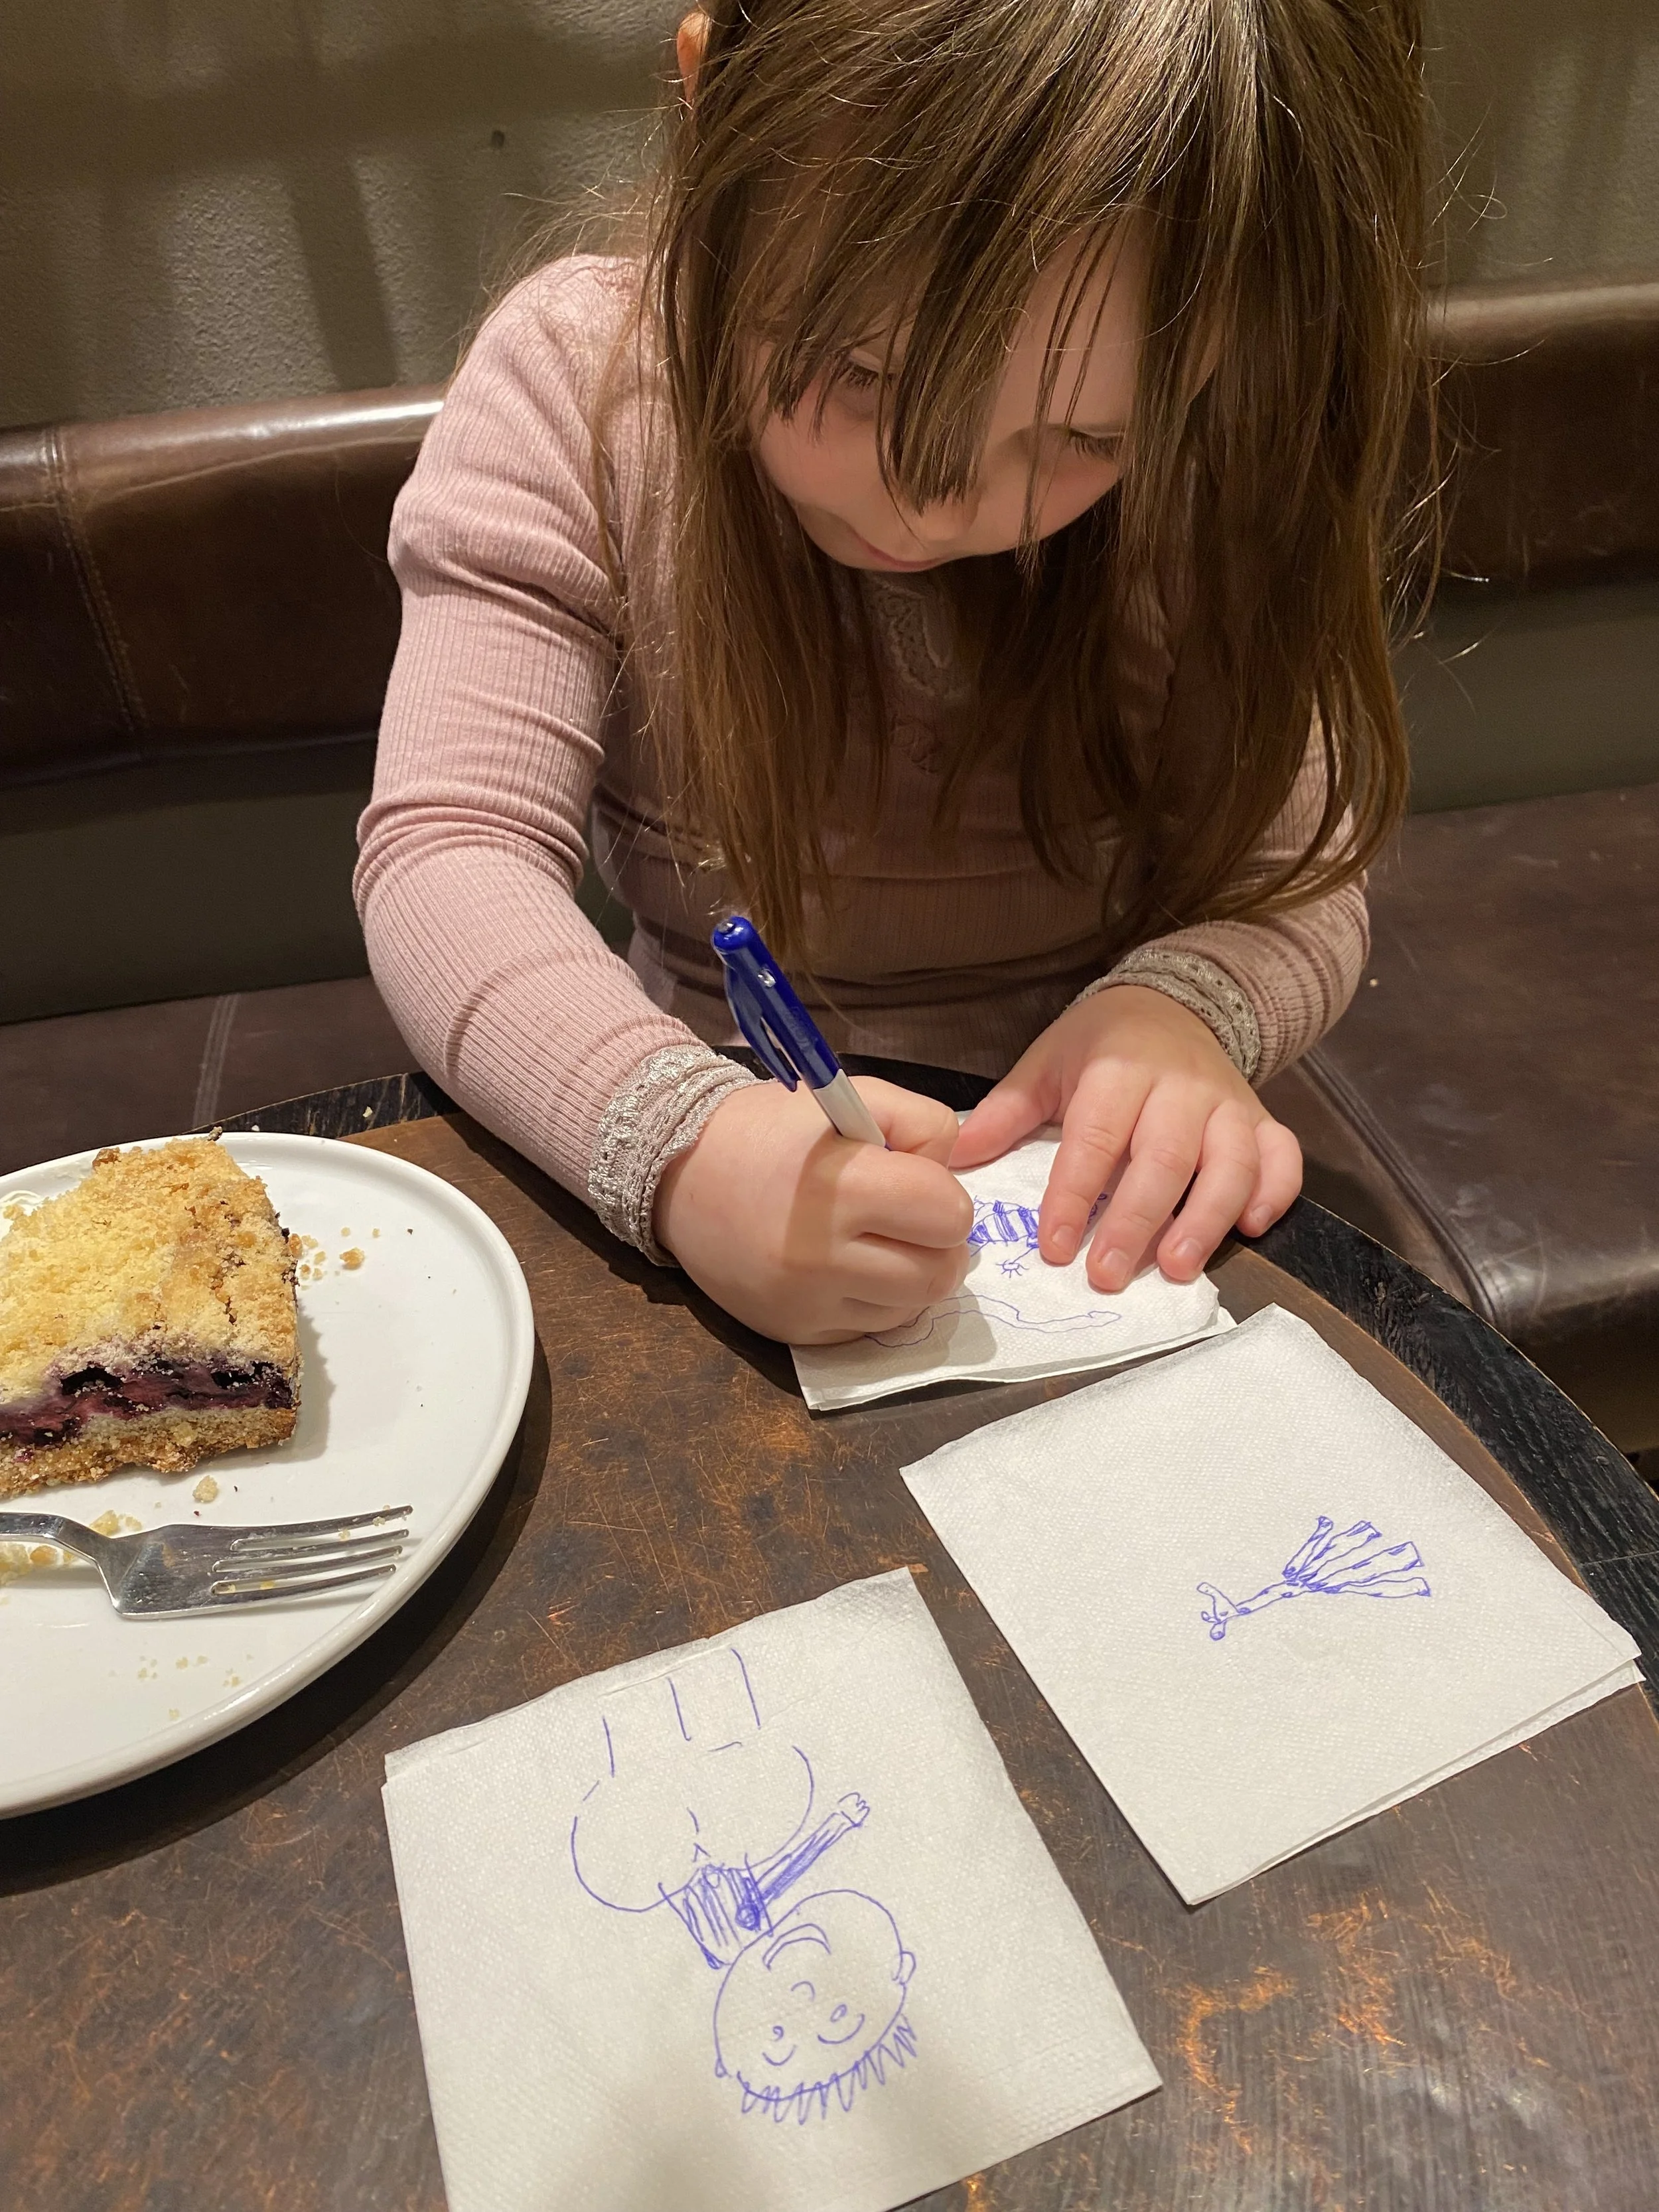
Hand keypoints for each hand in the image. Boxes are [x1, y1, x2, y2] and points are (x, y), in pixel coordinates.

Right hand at [653, 1077, 973, 1343]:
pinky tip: (845, 1266)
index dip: (942, 1193)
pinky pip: (870, 1329)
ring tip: (876, 1241)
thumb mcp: (851, 1096)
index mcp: (838, 1187)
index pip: (949, 1213)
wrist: (680, 1172)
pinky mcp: (795, 1334)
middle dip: (938, 1242)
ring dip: (910, 1275)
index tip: (912, 1180)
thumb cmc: (772, 1130)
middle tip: (909, 1218)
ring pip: (911, 1308)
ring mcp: (806, 1303)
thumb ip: (922, 1127)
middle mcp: (820, 1256)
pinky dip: (873, 1299)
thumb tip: (954, 1182)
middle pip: (940, 1275)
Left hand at [951, 985, 1300, 1291]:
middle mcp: (1180, 1086)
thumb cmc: (1100, 1046)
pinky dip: (1274, 1193)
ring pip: (1229, 1164)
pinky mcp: (1261, 1118)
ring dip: (1205, 1219)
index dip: (1075, 1195)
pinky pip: (1282, 1157)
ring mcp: (1228, 1102)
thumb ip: (1007, 1113)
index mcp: (1119, 1069)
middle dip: (1135, 1222)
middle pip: (1164, 1159)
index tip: (1055, 1246)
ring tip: (1175, 1268)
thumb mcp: (1047, 1064)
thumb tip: (956, 1161)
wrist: (1170, 1004)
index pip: (1096, 1138)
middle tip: (1106, 1275)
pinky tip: (1249, 1228)